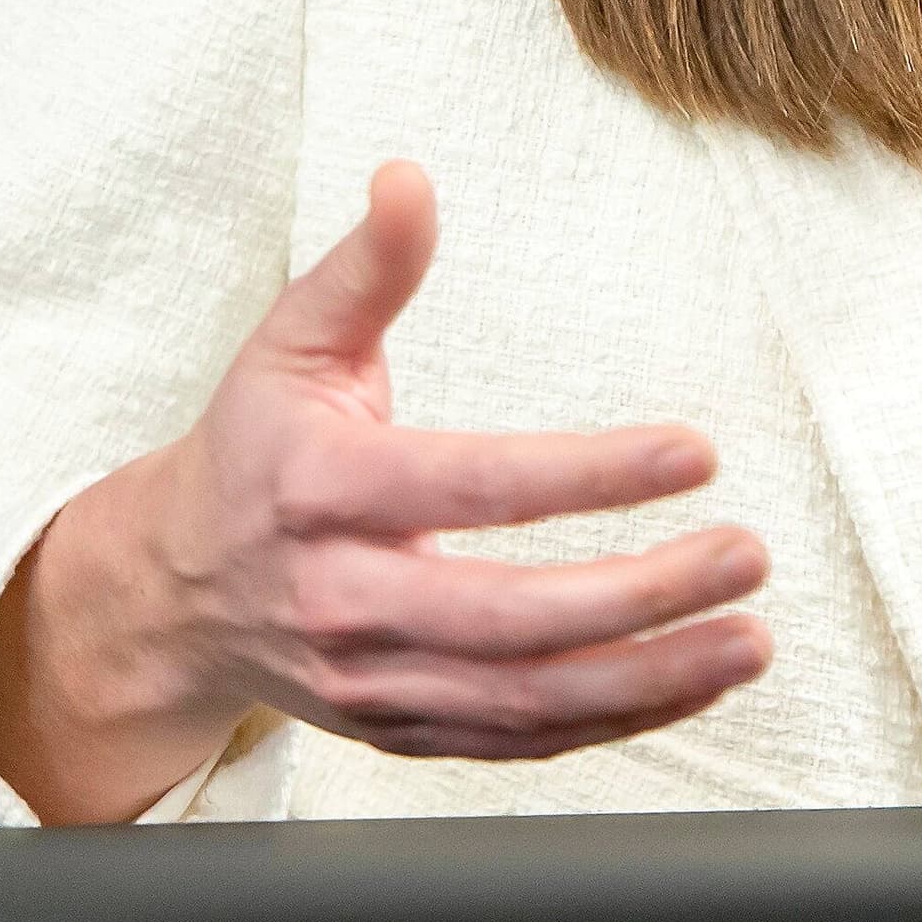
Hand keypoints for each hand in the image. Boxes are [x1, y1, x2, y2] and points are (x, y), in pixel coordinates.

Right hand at [0, 161, 771, 822]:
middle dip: (643, 593)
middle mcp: (344, 600)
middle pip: (510, 617)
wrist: (174, 592)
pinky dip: (610, 722)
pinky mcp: (399, 730)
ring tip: (747, 638)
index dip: (589, 475)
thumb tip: (409, 179)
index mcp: (321, 491)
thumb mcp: (289, 344)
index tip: (695, 453)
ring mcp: (372, 682)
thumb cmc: (254, 452)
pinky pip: (516, 742)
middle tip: (745, 551)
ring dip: (649, 679)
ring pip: (524, 699)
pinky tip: (687, 683)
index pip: (474, 486)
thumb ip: (365, 267)